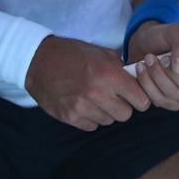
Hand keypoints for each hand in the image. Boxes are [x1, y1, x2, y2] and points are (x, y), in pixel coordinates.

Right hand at [24, 35, 151, 129]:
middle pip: (126, 115)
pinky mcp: (70, 116)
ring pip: (108, 121)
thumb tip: (138, 81)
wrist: (37, 61)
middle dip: (122, 106)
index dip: (139, 98)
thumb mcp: (100, 53)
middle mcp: (97, 92)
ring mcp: (82, 106)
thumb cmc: (71, 54)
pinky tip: (82, 104)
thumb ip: (121, 68)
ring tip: (93, 98)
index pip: (141, 101)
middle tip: (112, 97)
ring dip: (105, 112)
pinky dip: (90, 118)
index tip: (133, 96)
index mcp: (109, 74)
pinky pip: (91, 126)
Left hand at [126, 20, 178, 109]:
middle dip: (173, 73)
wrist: (143, 43)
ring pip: (173, 97)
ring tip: (147, 59)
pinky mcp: (164, 101)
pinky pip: (156, 101)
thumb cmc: (164, 36)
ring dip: (156, 76)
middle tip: (161, 57)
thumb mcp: (174, 30)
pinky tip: (140, 69)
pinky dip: (145, 84)